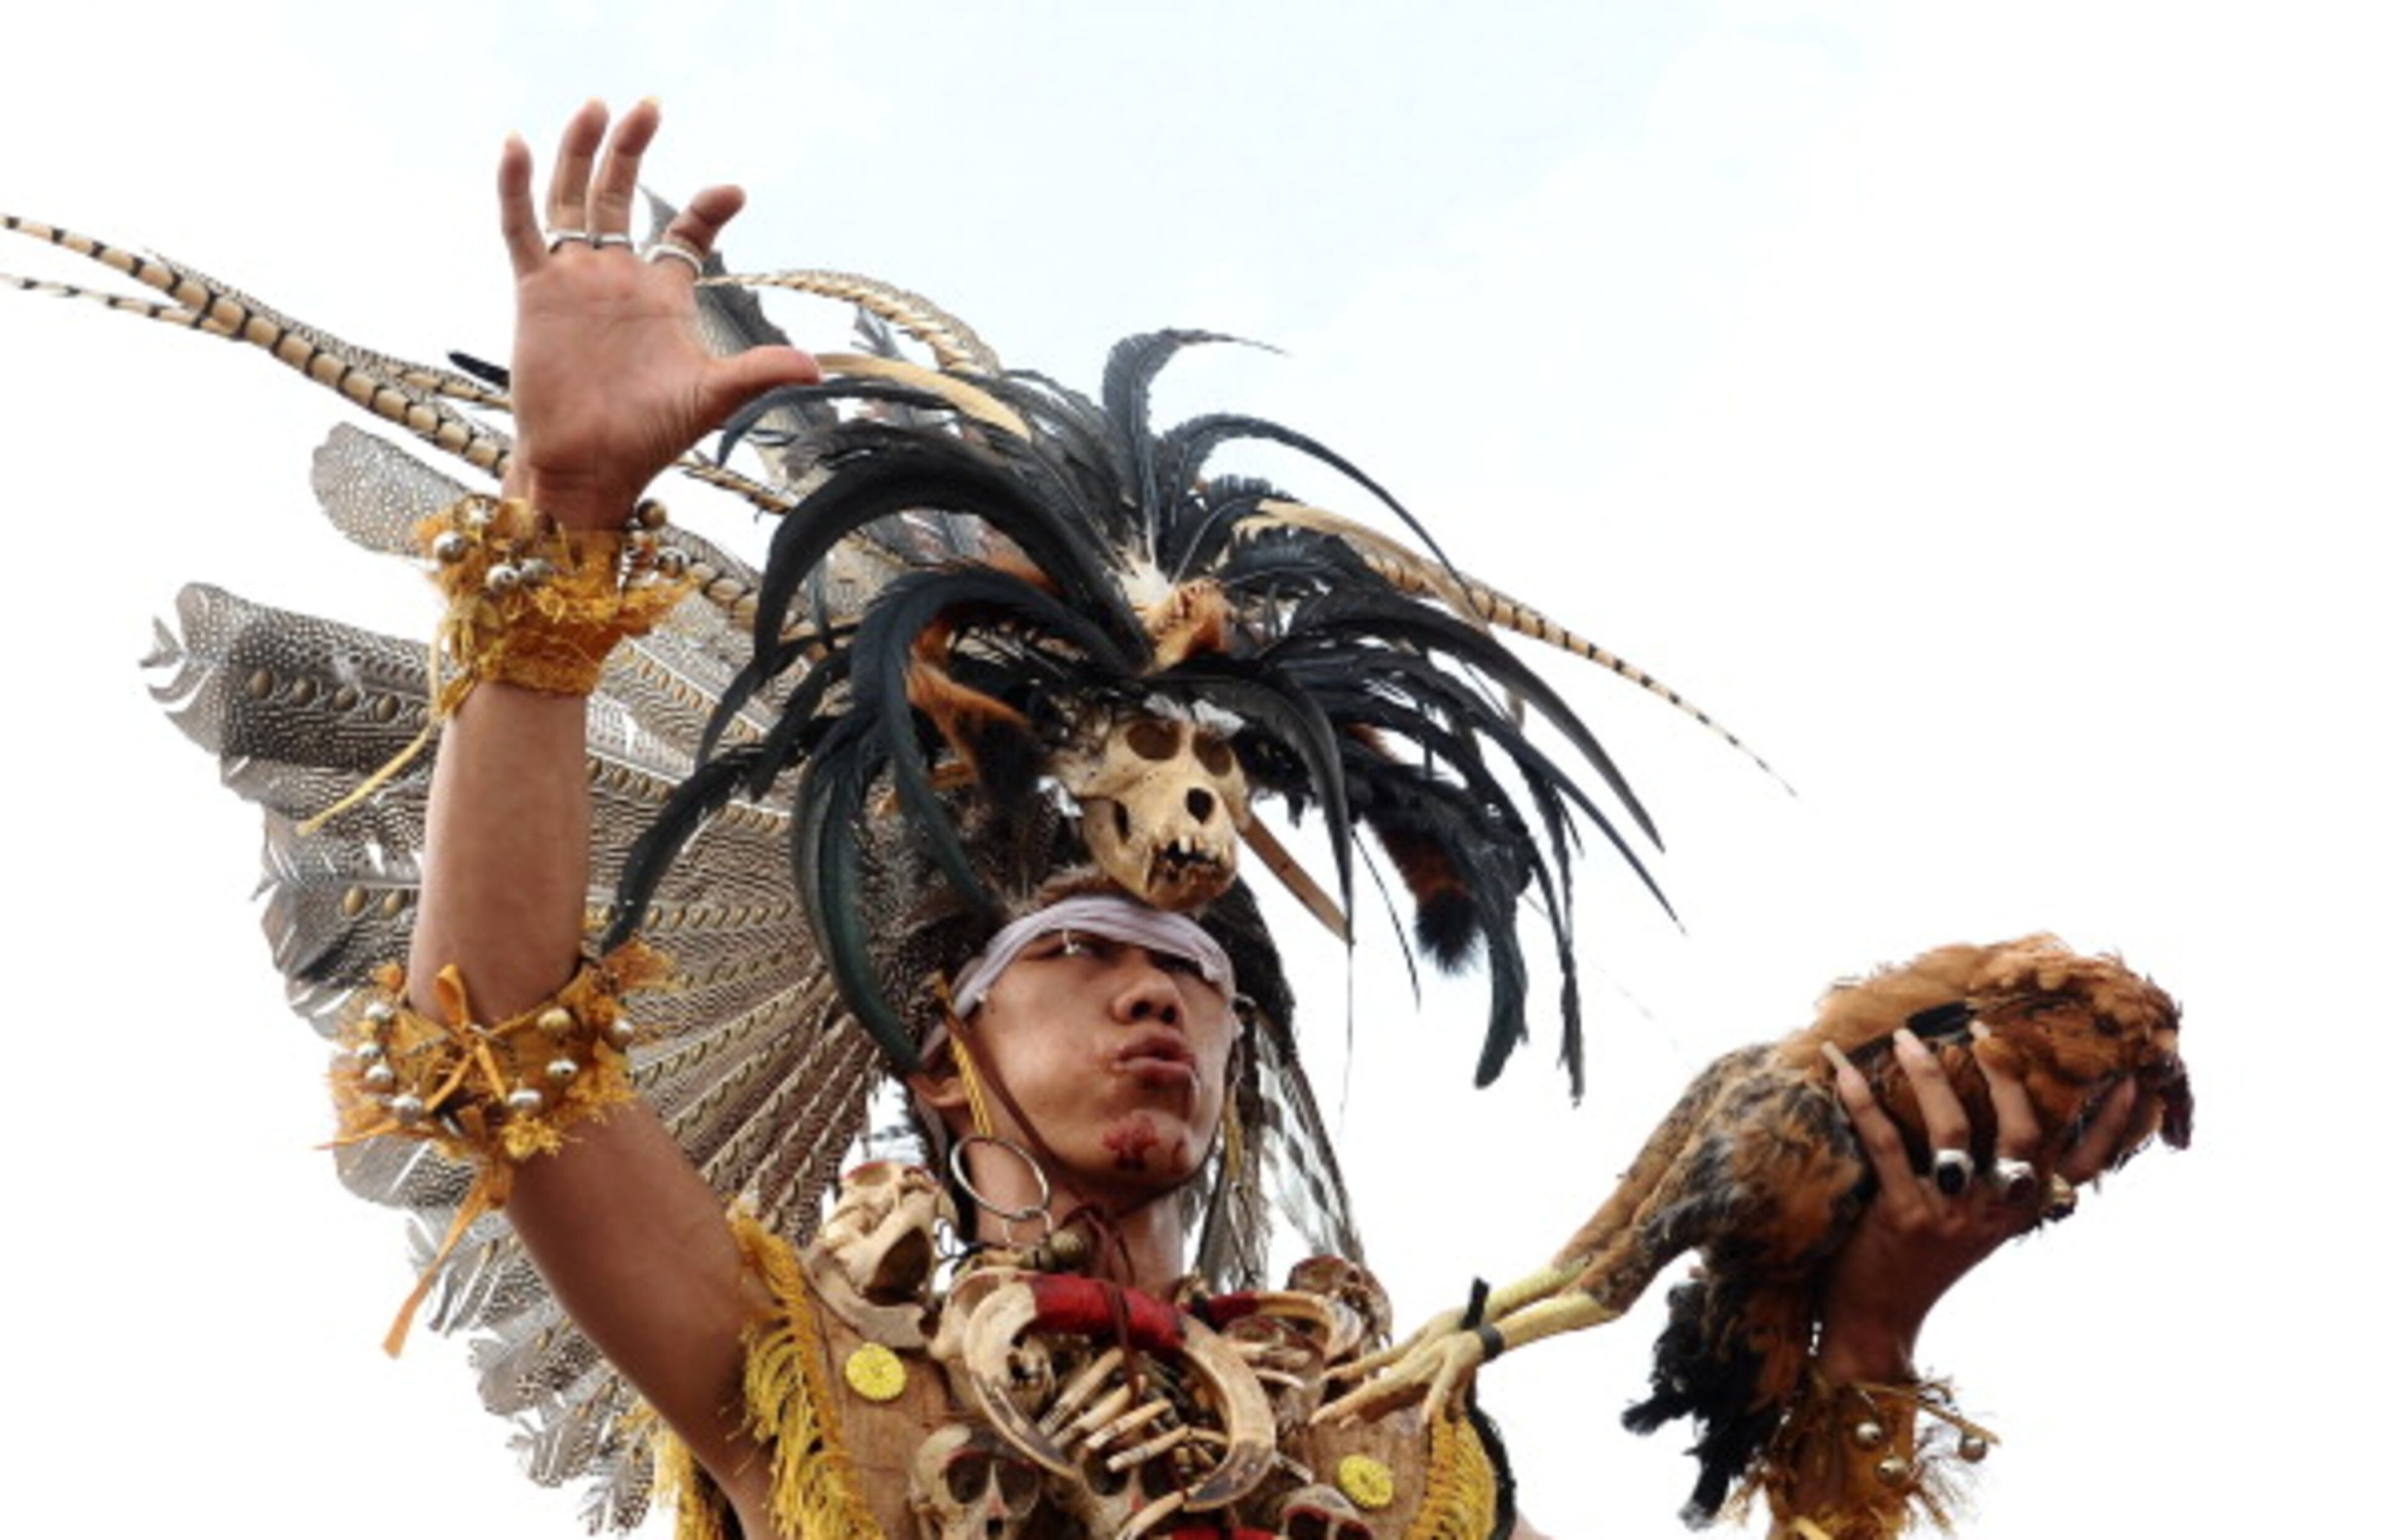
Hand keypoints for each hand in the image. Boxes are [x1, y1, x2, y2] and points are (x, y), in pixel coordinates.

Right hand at [496, 98, 819, 527]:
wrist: (590, 465)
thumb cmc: (650, 437)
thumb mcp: (714, 396)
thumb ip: (760, 372)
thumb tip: (818, 369)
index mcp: (663, 296)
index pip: (684, 234)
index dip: (705, 209)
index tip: (733, 191)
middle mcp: (617, 279)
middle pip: (623, 197)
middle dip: (635, 150)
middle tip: (652, 106)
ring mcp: (575, 280)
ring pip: (573, 198)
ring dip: (583, 152)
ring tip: (596, 105)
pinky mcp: (536, 291)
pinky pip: (520, 227)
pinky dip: (515, 185)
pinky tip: (515, 143)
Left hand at [1812, 1026, 2141, 1379]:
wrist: (1877, 1321)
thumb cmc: (1919, 1259)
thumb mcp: (1971, 1221)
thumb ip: (1991, 1176)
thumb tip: (2001, 1105)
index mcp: (2023, 1210)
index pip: (2086, 1163)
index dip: (2109, 1121)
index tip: (2124, 1073)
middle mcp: (1998, 1212)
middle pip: (2025, 1132)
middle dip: (2008, 1074)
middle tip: (1983, 1025)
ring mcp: (1953, 1216)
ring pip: (1955, 1131)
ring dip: (1929, 1076)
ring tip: (1909, 1036)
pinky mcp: (1904, 1218)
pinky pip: (1886, 1144)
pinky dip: (1862, 1100)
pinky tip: (1843, 1068)